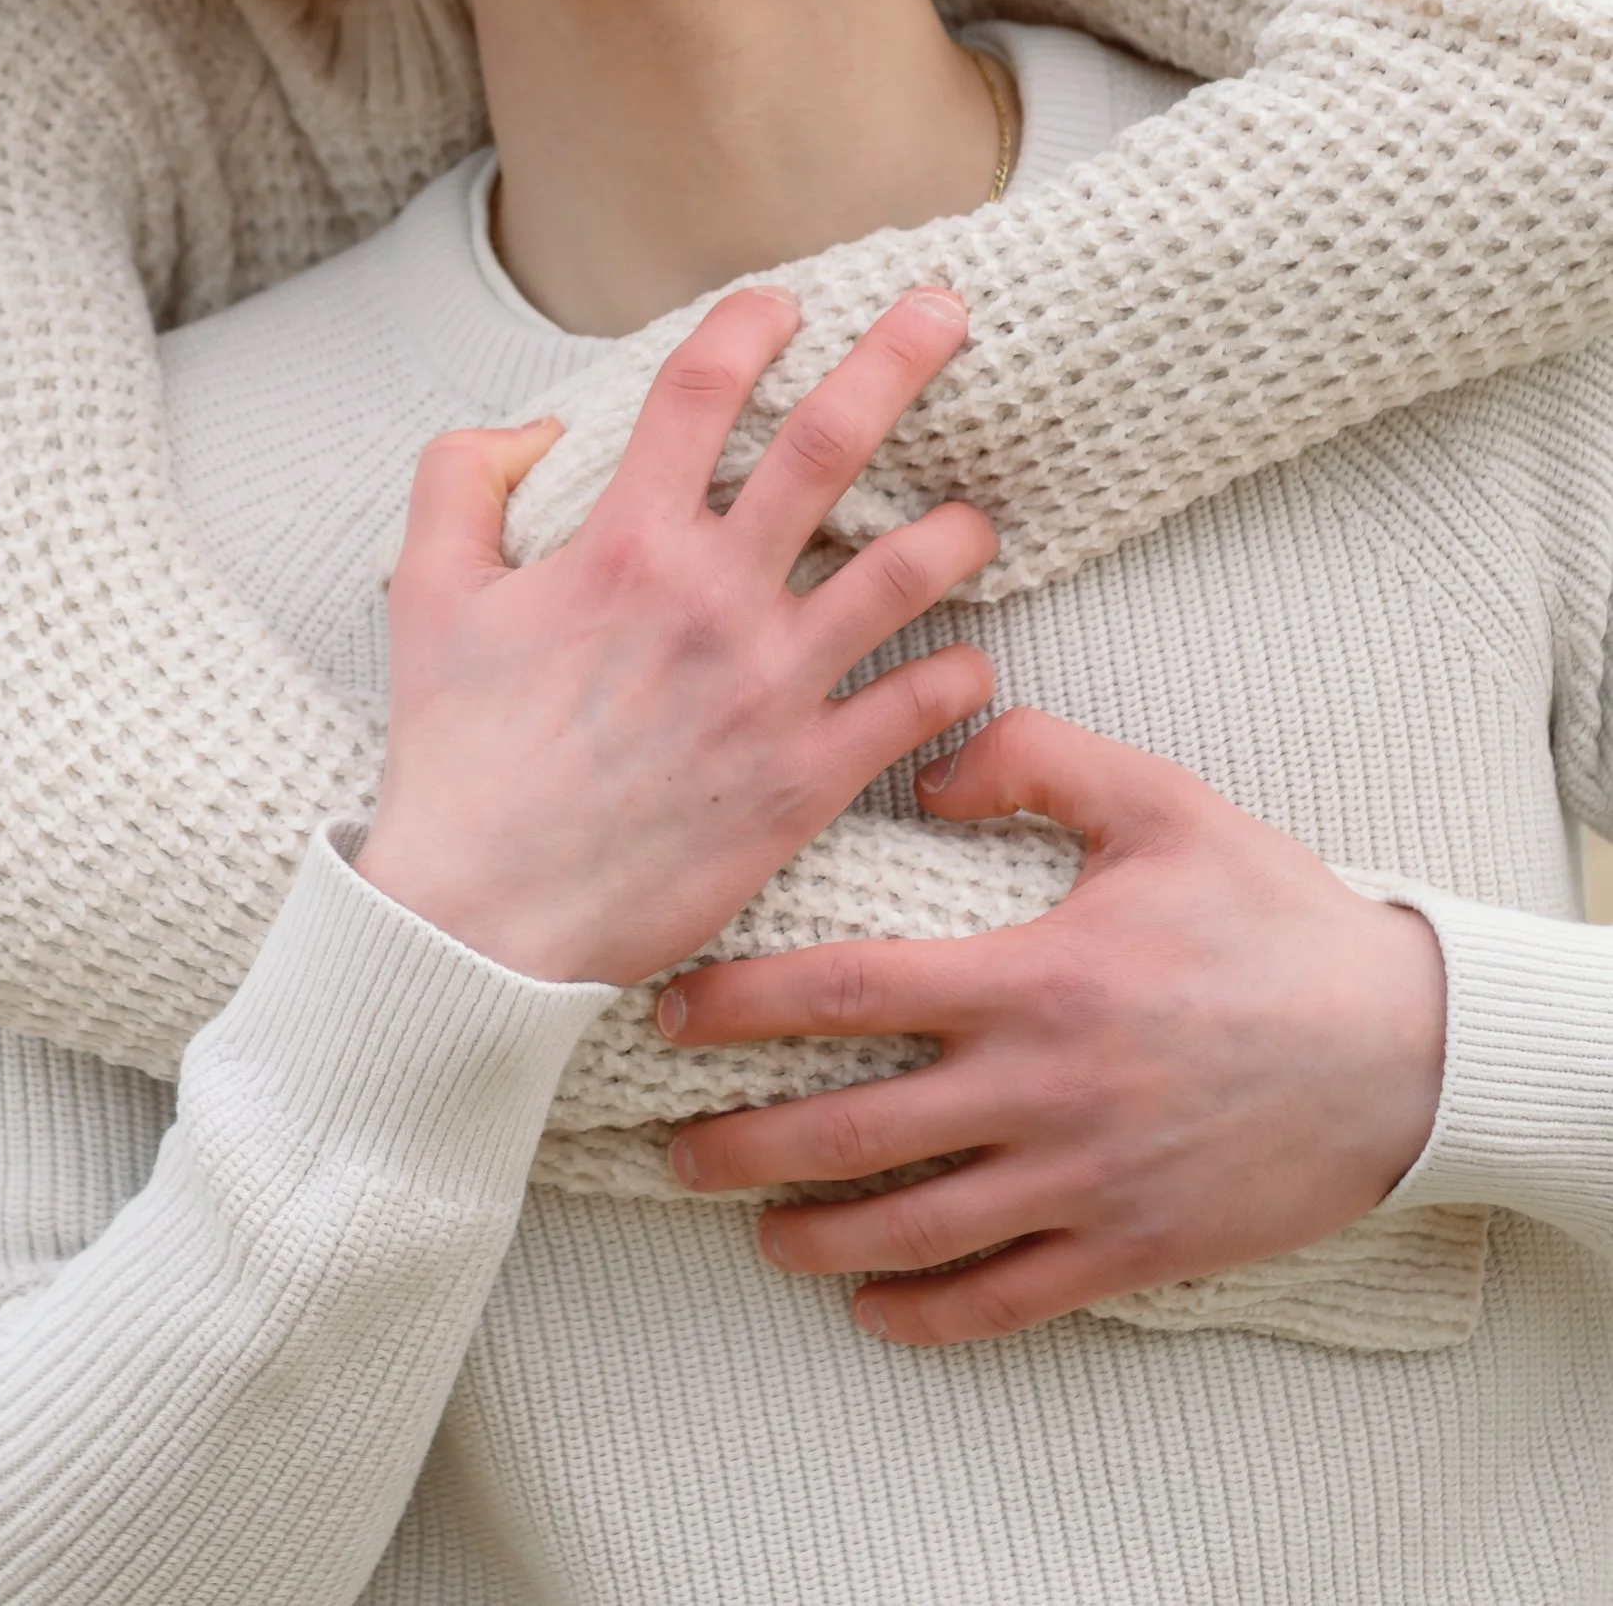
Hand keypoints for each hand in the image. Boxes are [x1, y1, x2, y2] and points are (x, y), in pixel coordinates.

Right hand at [361, 285, 997, 983]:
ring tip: (976, 516)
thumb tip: (538, 428)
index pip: (700, 390)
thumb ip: (461, 480)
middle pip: (829, 443)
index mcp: (622, 544)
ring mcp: (772, 686)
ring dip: (957, 530)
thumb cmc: (456, 755)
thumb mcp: (426, 594)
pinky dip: (957, 674)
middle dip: (899, 360)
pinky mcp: (809, 777)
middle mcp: (711, 598)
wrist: (483, 920)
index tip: (782, 303)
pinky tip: (960, 663)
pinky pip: (922, 703)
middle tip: (946, 310)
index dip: (747, 324)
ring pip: (909, 571)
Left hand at [655, 707, 1447, 1343]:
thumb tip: (927, 767)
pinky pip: (1005, 1301)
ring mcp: (1081, 1182)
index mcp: (1032, 978)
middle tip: (673, 1148)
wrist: (1403, 1049)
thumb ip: (1037, 757)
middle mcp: (1039, 1092)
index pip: (844, 993)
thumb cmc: (1271, 916)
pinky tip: (873, 1307)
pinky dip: (926, 1315)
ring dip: (814, 1240)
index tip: (670, 1012)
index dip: (740, 1006)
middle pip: (849, 1135)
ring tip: (753, 1230)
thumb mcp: (1161, 801)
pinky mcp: (1128, 1248)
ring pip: (912, 1234)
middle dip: (742, 1148)